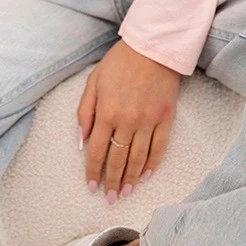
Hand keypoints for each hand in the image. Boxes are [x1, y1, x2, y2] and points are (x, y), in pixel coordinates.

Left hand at [77, 39, 180, 199]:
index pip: (97, 151)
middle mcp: (127, 120)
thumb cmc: (120, 61)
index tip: (91, 186)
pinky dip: (151, 164)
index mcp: (107, 111)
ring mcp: (148, 121)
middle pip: (117, 159)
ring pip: (138, 158)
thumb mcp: (94, 81)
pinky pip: (158, 148)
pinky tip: (144, 176)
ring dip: (130, 179)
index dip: (93, 171)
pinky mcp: (165, 119)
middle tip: (109, 199)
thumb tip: (80, 139)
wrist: (153, 46)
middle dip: (111, 181)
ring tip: (125, 193)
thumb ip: (84, 111)